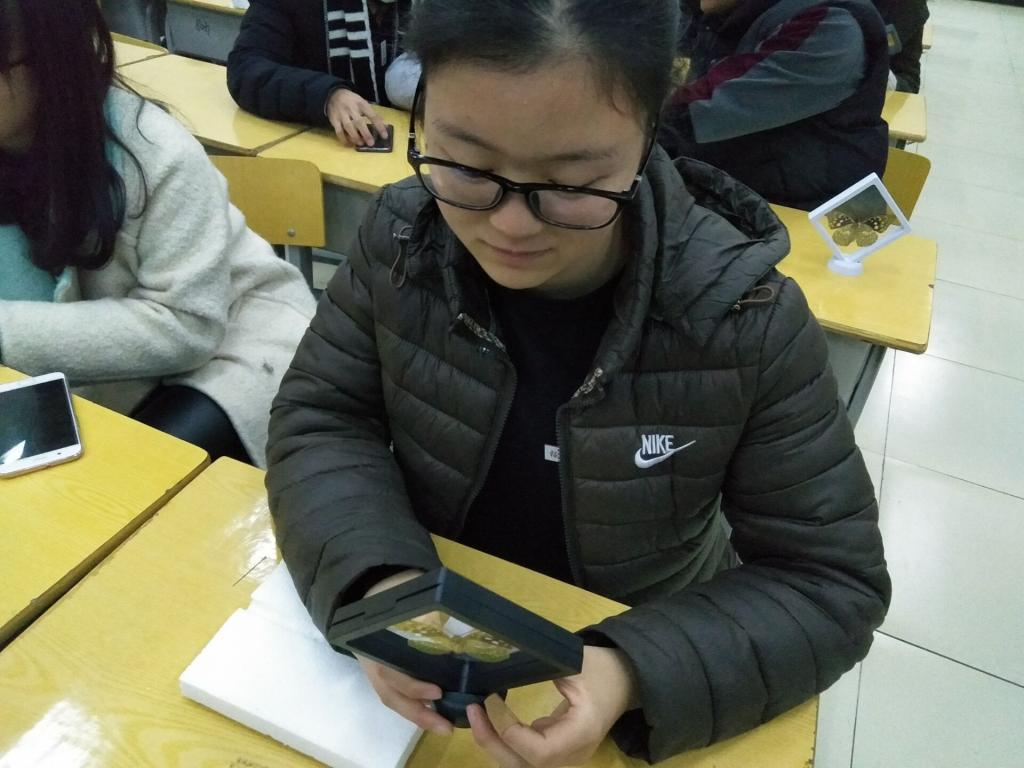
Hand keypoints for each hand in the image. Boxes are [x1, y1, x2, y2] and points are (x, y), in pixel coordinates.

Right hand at [326, 88, 388, 146]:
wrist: (333, 94)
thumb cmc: (352, 101)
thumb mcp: (362, 103)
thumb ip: (371, 113)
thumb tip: (383, 126)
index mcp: (361, 104)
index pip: (372, 115)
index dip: (379, 126)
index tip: (384, 136)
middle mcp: (351, 108)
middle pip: (359, 122)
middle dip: (365, 133)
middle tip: (371, 143)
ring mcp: (341, 114)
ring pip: (348, 127)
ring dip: (355, 137)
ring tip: (361, 144)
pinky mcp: (334, 120)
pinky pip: (339, 131)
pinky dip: (344, 139)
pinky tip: (349, 144)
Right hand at [355, 569, 453, 735]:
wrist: (363, 604)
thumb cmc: (392, 600)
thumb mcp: (406, 600)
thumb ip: (424, 611)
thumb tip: (453, 618)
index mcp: (378, 646)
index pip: (393, 674)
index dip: (414, 686)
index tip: (438, 692)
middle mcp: (374, 665)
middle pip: (393, 696)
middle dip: (419, 714)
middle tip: (446, 726)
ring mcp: (375, 675)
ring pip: (394, 702)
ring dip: (419, 717)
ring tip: (444, 727)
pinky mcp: (381, 680)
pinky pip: (396, 698)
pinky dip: (414, 710)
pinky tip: (434, 716)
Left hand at [466, 646, 639, 767]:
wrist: (627, 680)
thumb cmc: (604, 670)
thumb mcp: (576, 662)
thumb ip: (544, 668)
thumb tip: (507, 663)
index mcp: (581, 734)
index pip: (539, 752)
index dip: (511, 732)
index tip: (492, 700)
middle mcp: (571, 754)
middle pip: (525, 765)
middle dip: (492, 743)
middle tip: (472, 711)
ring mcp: (565, 756)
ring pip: (522, 764)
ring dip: (496, 744)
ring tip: (477, 715)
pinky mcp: (557, 750)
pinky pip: (526, 755)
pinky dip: (506, 740)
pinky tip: (492, 717)